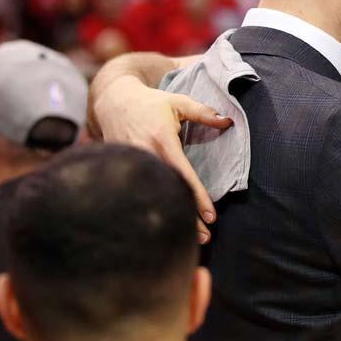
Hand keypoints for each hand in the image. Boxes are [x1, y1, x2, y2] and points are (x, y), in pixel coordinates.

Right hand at [91, 74, 230, 241]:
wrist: (111, 102)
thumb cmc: (149, 103)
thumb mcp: (178, 102)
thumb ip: (203, 112)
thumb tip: (228, 121)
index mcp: (161, 139)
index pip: (183, 174)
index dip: (197, 196)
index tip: (211, 217)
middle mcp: (144, 153)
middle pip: (168, 192)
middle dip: (186, 217)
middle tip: (205, 237)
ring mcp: (131, 163)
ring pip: (152, 197)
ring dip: (169, 218)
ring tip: (189, 238)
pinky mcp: (122, 168)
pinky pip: (139, 194)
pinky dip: (152, 210)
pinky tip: (162, 226)